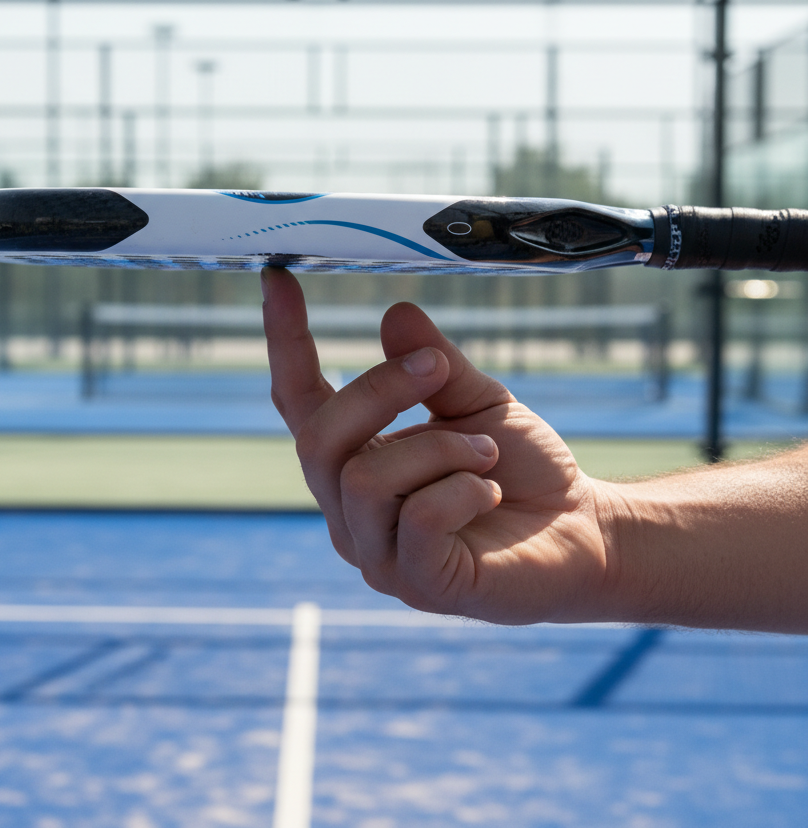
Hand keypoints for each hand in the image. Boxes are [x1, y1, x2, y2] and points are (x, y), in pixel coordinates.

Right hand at [261, 266, 617, 624]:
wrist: (582, 534)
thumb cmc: (520, 469)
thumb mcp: (477, 402)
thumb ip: (434, 366)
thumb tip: (394, 313)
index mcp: (353, 462)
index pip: (298, 401)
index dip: (284, 339)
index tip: (279, 277)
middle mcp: (349, 511)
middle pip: (318, 441)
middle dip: (379, 390)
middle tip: (436, 368)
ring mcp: (377, 553)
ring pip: (366, 479)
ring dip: (438, 448)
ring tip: (484, 453)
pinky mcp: (418, 583)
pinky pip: (418, 520)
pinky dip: (462, 489)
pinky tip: (489, 490)